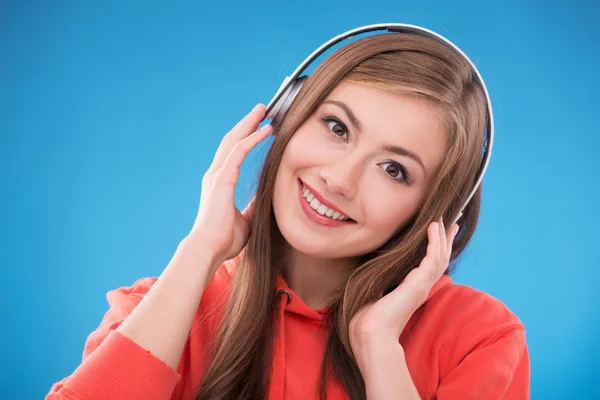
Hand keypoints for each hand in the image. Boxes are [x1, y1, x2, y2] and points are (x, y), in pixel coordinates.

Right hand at [188, 103, 271, 266]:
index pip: (233, 152)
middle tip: (262, 110)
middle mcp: (216, 174)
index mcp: (220, 182)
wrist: (210, 249)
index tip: (260, 126)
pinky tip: (266, 130)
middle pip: (232, 140)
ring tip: (264, 111)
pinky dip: (253, 139)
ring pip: (235, 140)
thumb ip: (253, 206)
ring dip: (250, 124)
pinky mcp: (222, 178)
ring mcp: (217, 174)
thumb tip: (265, 199)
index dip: (246, 137)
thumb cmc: (225, 239)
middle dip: (247, 123)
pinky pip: (239, 151)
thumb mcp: (247, 219)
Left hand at [349, 218, 458, 360]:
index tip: (437, 233)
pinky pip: (432, 258)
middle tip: (452, 222)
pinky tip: (434, 227)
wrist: (370, 335)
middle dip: (445, 240)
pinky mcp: (419, 284)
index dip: (435, 249)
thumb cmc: (367, 319)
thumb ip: (376, 281)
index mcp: (411, 291)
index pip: (428, 266)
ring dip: (442, 237)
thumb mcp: (372, 292)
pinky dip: (434, 241)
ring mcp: (421, 286)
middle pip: (440, 259)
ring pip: (440, 257)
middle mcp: (420, 288)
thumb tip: (366, 267)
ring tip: (443, 220)